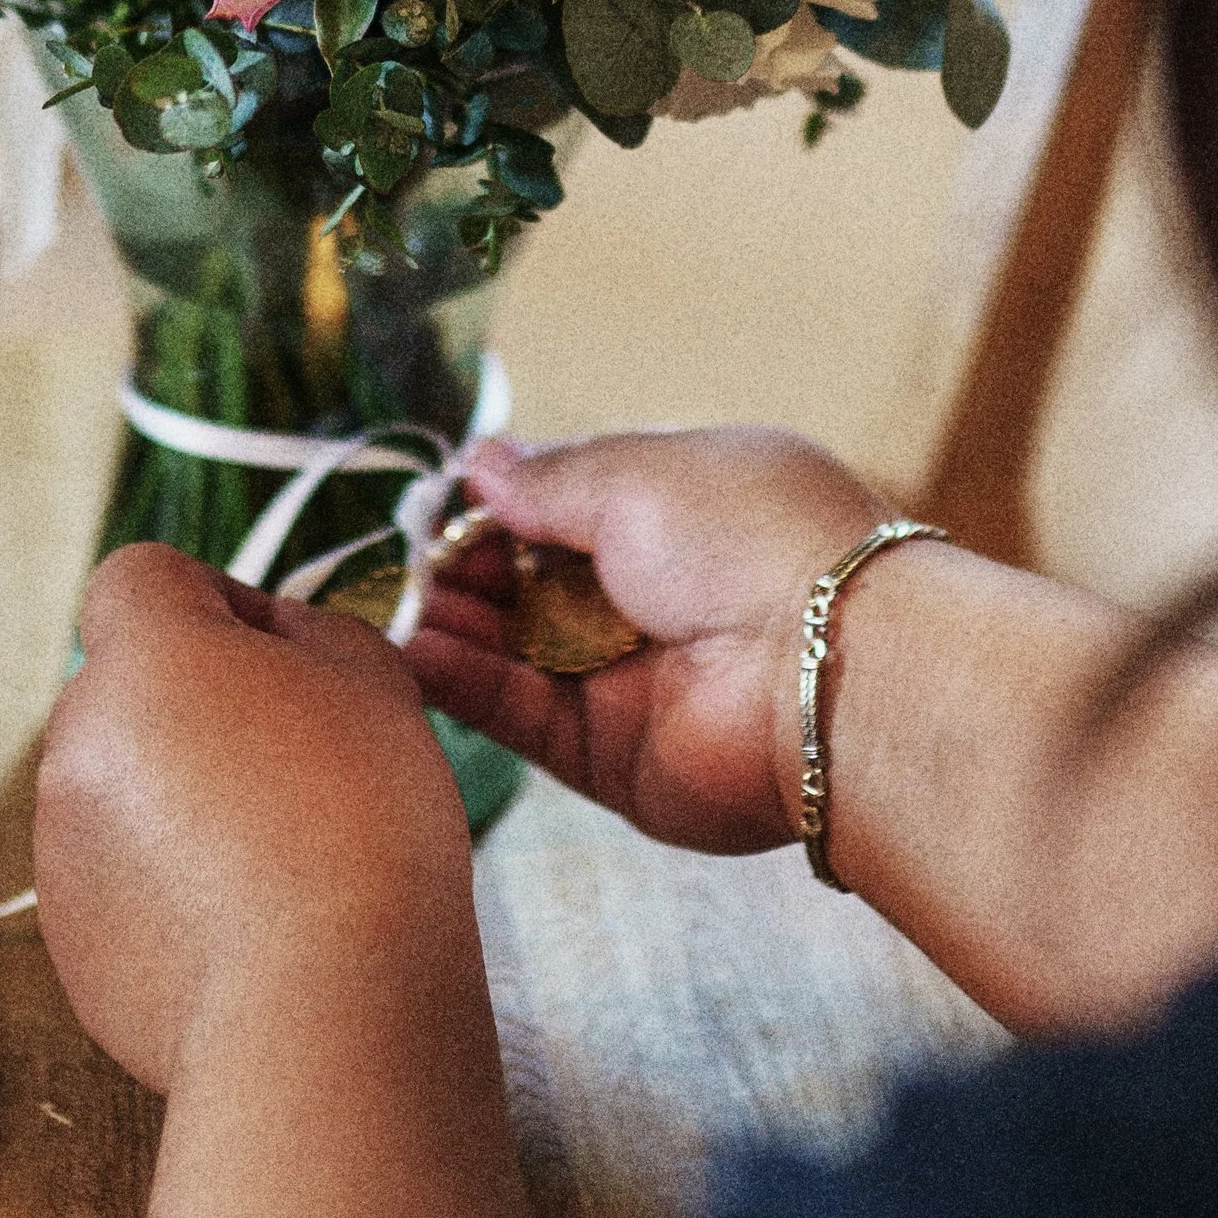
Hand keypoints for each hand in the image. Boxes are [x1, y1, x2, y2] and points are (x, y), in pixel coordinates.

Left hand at [35, 544, 468, 1092]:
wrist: (326, 1002)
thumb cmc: (362, 824)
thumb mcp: (372, 678)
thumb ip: (308, 630)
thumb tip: (271, 637)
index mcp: (143, 658)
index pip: (139, 578)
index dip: (209, 600)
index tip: (275, 654)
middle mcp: (76, 743)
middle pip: (129, 690)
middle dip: (199, 709)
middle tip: (296, 765)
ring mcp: (61, 848)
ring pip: (122, 790)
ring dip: (182, 801)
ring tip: (281, 861)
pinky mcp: (71, 941)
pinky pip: (120, 883)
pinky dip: (170, 889)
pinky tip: (249, 924)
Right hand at [404, 428, 883, 855]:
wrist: (829, 671)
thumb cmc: (752, 543)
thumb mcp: (640, 476)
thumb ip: (550, 480)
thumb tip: (479, 463)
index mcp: (685, 509)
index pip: (572, 503)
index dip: (505, 503)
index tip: (440, 502)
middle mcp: (659, 594)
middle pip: (534, 582)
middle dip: (466, 568)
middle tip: (404, 560)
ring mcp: (633, 677)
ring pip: (517, 650)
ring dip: (452, 626)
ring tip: (388, 606)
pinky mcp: (611, 754)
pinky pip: (520, 715)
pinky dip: (461, 685)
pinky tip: (406, 653)